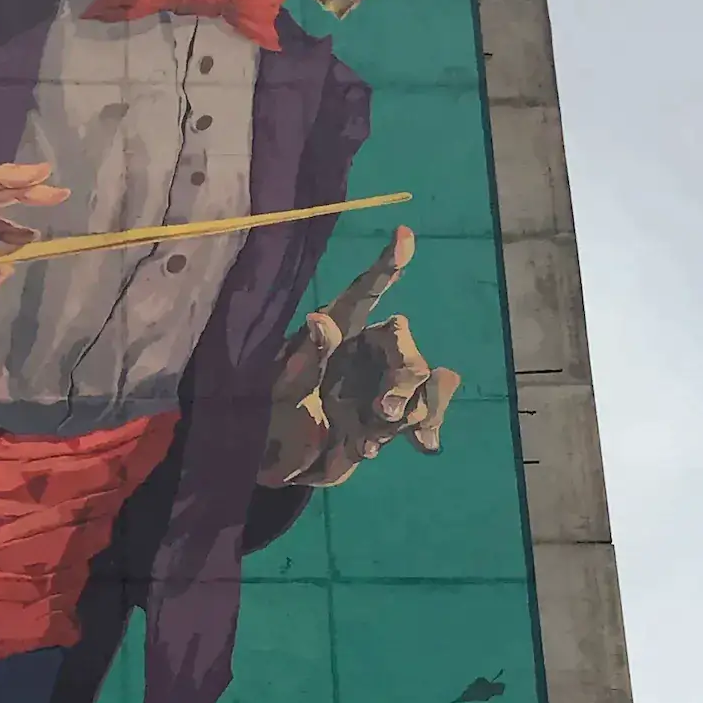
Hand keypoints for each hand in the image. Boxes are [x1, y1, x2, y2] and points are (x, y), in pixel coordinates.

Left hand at [258, 226, 461, 487]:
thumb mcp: (282, 395)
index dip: (385, 265)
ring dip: (409, 408)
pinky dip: (426, 428)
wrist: (286, 466)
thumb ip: (305, 361)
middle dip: (403, 376)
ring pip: (420, 380)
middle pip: (403, 345)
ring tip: (370, 441)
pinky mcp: (394, 416)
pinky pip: (425, 414)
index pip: (364, 294)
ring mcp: (383, 383)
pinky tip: (415, 444)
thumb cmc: (275, 422)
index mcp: (336, 335)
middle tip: (384, 411)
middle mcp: (366, 352)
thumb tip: (320, 319)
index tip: (404, 236)